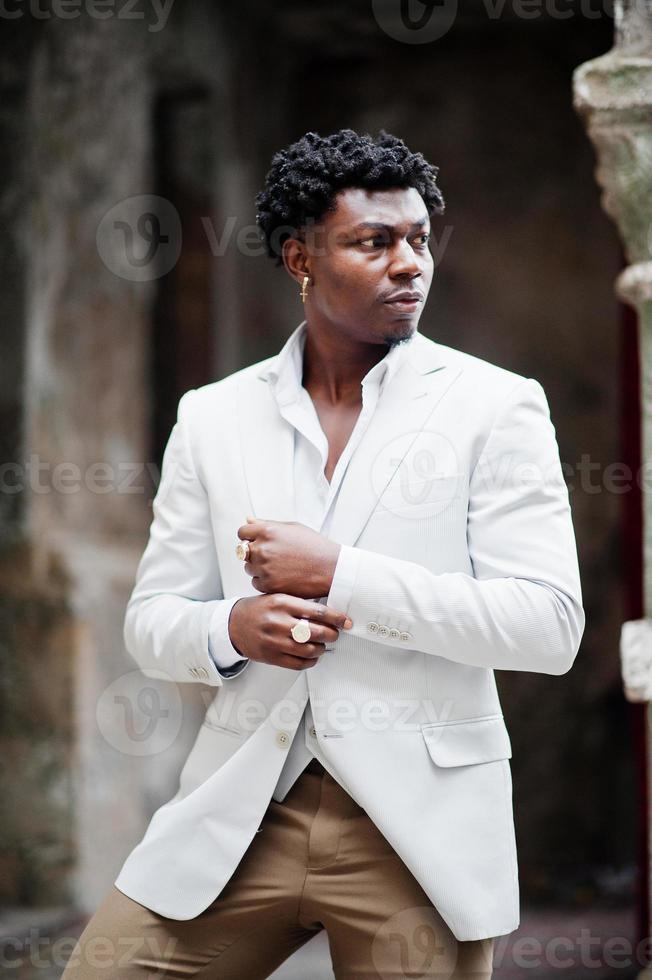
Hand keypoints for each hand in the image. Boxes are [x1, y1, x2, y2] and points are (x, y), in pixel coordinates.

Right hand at [228, 593, 351, 669]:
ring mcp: (275, 641)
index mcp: (282, 603)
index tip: (345, 621)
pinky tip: (312, 656)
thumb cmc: (258, 610)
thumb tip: (328, 613)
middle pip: (316, 632)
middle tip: (335, 634)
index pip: (317, 611)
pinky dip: (311, 661)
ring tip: (322, 645)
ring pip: (310, 650)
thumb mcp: (277, 598)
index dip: (336, 618)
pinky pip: (299, 664)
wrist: (233, 624)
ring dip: (322, 649)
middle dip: (332, 634)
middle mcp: (279, 622)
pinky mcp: (271, 657)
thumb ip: (299, 604)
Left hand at [237, 516, 340, 597]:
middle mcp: (263, 548)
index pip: (242, 533)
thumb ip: (267, 524)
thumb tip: (248, 519)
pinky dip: (265, 581)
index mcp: (267, 531)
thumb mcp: (292, 528)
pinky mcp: (268, 585)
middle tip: (274, 556)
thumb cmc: (315, 546)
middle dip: (255, 553)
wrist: (331, 569)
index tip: (259, 542)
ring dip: (258, 568)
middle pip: (243, 551)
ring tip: (280, 567)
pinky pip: (255, 582)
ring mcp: (264, 568)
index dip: (249, 537)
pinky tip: (281, 577)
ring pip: (249, 568)